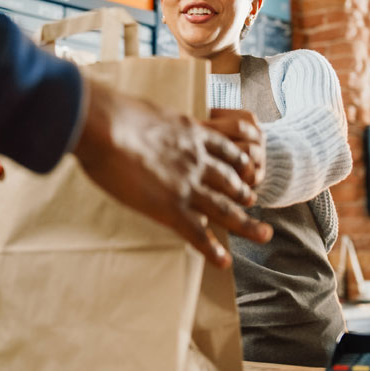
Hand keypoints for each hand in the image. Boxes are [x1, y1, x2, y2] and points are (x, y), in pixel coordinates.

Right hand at [71, 78, 272, 268]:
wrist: (106, 125)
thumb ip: (152, 121)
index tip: (246, 168)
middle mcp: (197, 160)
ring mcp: (187, 185)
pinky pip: (197, 234)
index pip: (223, 148)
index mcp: (190, 133)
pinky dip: (212, 250)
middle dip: (244, 192)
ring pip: (225, 209)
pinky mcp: (171, 207)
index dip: (237, 160)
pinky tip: (224, 261)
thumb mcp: (145, 109)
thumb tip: (139, 121)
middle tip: (254, 201)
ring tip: (263, 234)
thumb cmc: (113, 112)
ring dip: (246, 224)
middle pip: (230, 179)